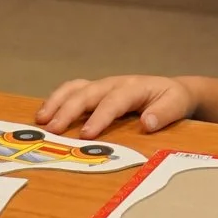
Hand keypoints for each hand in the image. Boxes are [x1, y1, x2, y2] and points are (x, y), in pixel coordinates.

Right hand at [39, 74, 197, 136]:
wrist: (172, 90)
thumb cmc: (173, 99)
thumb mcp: (177, 104)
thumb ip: (163, 113)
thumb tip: (147, 123)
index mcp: (134, 87)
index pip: (114, 101)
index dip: (100, 117)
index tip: (86, 134)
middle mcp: (114, 83)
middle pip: (87, 93)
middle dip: (68, 110)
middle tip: (52, 129)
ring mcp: (102, 85)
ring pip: (75, 88)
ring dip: (56, 102)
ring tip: (41, 120)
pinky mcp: (95, 90)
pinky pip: (72, 90)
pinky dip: (56, 100)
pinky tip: (44, 114)